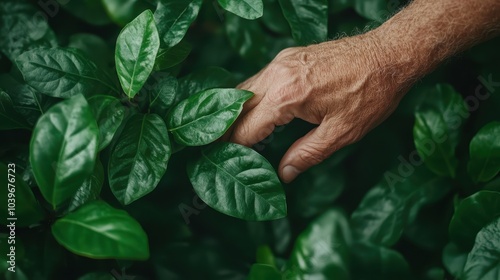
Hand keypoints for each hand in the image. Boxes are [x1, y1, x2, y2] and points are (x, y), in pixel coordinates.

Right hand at [229, 32, 411, 182]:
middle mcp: (277, 74)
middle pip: (236, 105)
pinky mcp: (289, 57)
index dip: (232, 147)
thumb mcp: (341, 133)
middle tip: (217, 150)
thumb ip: (307, 154)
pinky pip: (260, 79)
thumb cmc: (370, 93)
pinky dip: (252, 99)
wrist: (390, 54)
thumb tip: (284, 174)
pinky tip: (256, 114)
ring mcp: (282, 62)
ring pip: (245, 89)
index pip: (245, 127)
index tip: (221, 162)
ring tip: (232, 136)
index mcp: (287, 95)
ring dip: (237, 113)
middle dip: (225, 129)